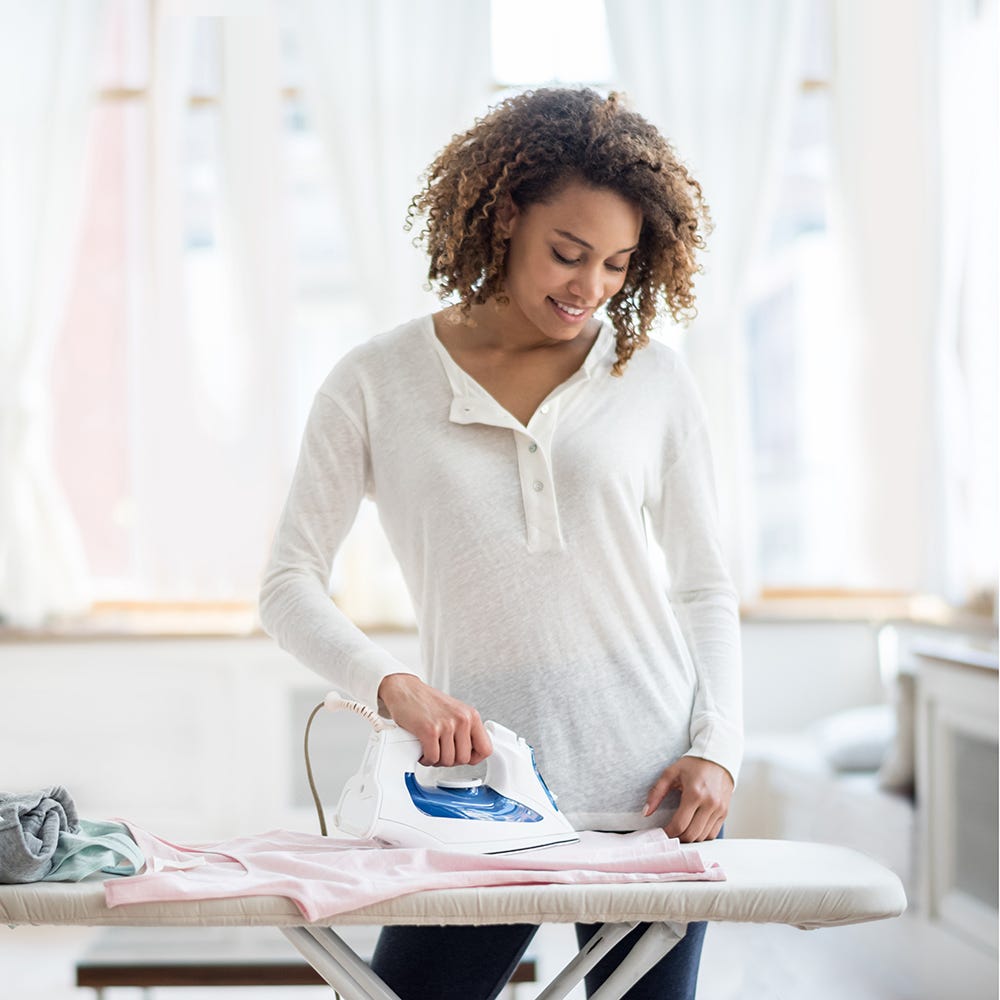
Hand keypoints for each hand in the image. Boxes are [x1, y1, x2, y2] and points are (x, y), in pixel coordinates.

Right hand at [377, 673, 492, 766]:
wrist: (405, 690)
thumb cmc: (427, 702)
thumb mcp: (455, 712)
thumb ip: (465, 730)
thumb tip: (471, 754)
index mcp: (471, 715)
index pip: (486, 749)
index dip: (473, 758)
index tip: (463, 756)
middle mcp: (462, 719)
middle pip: (464, 759)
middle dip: (450, 760)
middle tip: (440, 751)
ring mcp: (446, 724)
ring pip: (447, 761)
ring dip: (436, 760)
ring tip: (430, 748)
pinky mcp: (430, 730)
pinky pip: (433, 758)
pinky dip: (426, 759)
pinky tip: (422, 750)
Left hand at [643, 756, 732, 842]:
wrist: (717, 759)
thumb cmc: (693, 765)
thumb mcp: (670, 773)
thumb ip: (656, 793)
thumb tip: (646, 812)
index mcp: (694, 794)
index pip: (680, 824)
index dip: (668, 832)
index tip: (662, 832)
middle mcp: (710, 803)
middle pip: (692, 834)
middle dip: (678, 837)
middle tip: (670, 833)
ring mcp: (719, 809)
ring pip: (703, 837)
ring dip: (690, 837)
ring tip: (680, 831)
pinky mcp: (724, 812)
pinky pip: (713, 833)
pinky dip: (702, 835)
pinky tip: (693, 828)